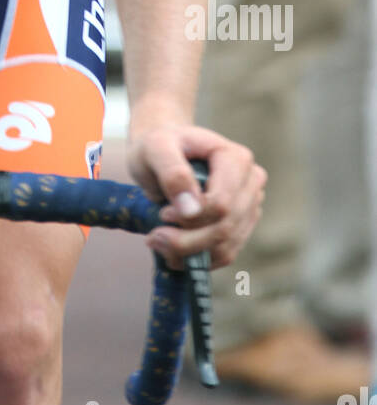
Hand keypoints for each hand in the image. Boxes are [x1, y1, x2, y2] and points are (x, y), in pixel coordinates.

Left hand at [126, 121, 266, 270]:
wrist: (162, 152)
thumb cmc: (158, 145)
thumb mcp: (155, 148)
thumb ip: (172, 173)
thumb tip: (191, 209)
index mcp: (236, 159)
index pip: (223, 203)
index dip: (192, 218)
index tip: (163, 215)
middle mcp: (250, 182)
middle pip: (226, 227)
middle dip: (187, 240)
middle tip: (154, 237)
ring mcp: (249, 206)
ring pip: (227, 246)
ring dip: (190, 254)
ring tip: (159, 242)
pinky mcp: (240, 225)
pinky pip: (225, 253)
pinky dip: (198, 258)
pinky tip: (172, 250)